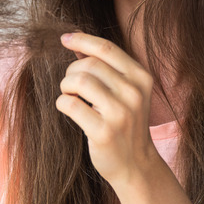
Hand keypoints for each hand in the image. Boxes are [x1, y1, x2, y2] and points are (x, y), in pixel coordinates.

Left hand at [56, 32, 156, 185]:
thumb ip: (106, 66)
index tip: (64, 39)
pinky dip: (62, 102)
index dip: (82, 40)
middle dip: (72, 71)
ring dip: (66, 86)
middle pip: (89, 64)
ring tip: (70, 96)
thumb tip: (76, 39)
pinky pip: (70, 104)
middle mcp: (134, 93)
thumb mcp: (126, 91)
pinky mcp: (104, 132)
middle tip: (71, 85)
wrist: (136, 164)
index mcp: (141, 78)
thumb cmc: (125, 122)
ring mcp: (120, 113)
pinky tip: (68, 108)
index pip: (106, 48)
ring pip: (79, 81)